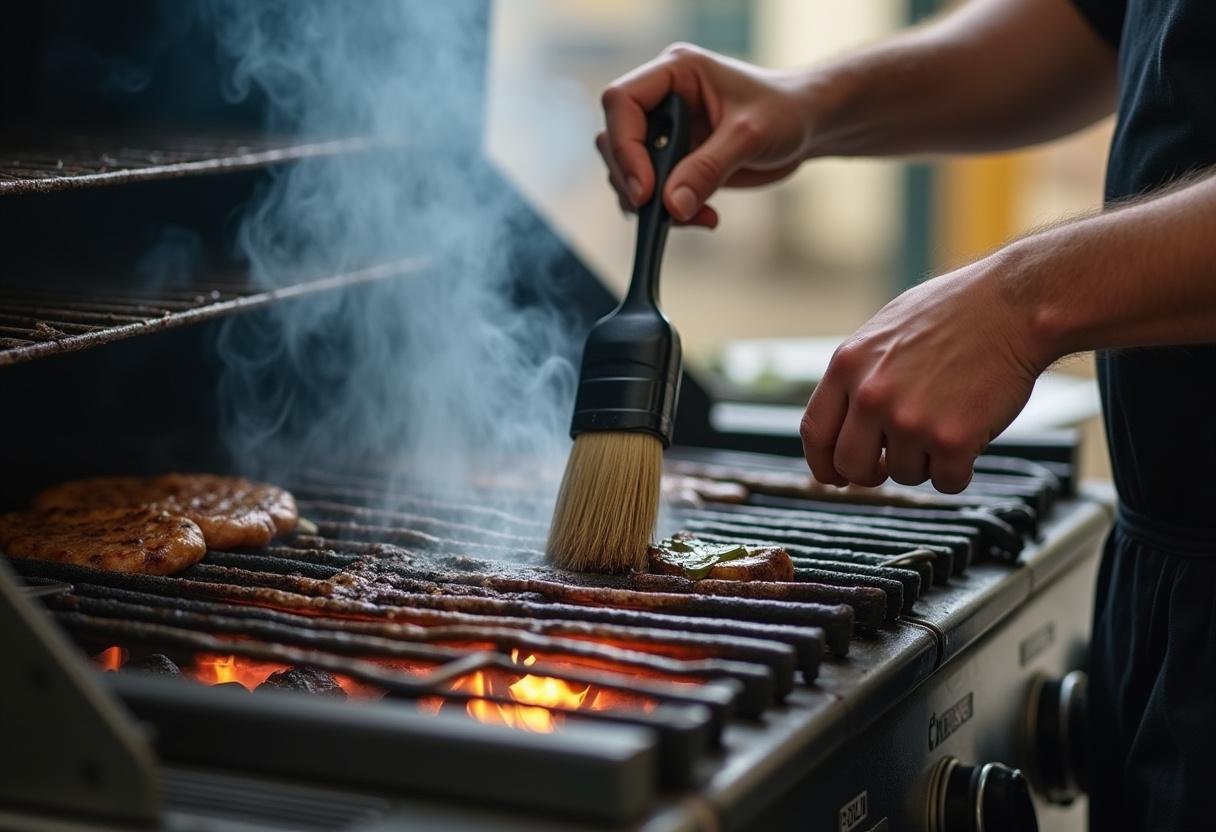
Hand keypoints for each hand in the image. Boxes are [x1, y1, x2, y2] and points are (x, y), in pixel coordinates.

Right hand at [598, 43, 815, 227]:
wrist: (808, 126)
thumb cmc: (786, 112)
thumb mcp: (748, 137)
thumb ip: (707, 169)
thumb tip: (671, 206)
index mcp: (674, 72)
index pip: (621, 102)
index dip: (624, 147)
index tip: (645, 189)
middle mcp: (662, 99)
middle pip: (615, 140)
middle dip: (634, 182)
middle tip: (664, 211)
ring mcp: (666, 131)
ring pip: (627, 171)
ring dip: (652, 204)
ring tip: (696, 218)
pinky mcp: (675, 160)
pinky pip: (651, 191)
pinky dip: (668, 213)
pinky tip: (704, 217)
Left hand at [800, 256, 1047, 492]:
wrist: (1014, 304)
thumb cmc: (956, 311)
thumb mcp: (885, 332)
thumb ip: (859, 375)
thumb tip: (844, 422)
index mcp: (848, 365)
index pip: (815, 432)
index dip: (823, 463)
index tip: (833, 477)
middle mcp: (871, 395)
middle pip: (851, 466)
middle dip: (871, 472)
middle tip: (893, 461)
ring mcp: (909, 420)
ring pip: (903, 475)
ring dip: (925, 460)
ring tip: (948, 418)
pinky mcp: (951, 440)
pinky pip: (945, 482)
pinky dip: (959, 470)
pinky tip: (970, 435)